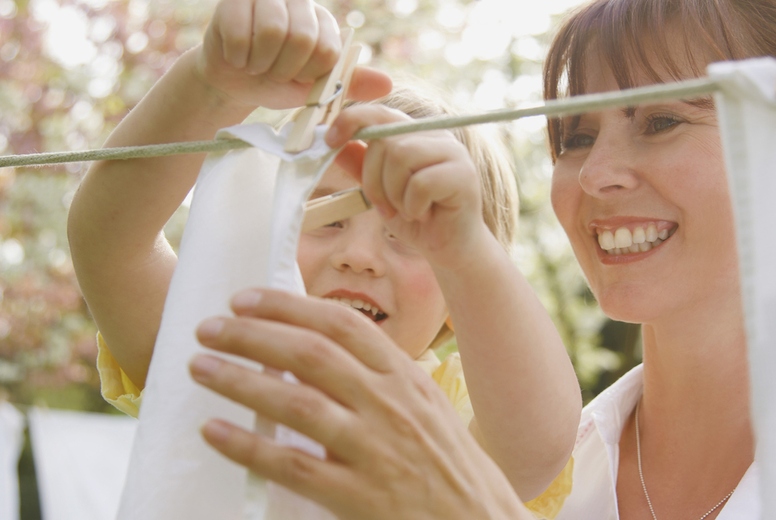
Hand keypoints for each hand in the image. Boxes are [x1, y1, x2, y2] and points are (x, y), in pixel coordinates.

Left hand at [190, 289, 530, 519]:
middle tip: (209, 327)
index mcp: (406, 376)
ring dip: (241, 380)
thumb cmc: (449, 463)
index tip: (245, 299)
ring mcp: (376, 449)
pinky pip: (294, 466)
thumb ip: (380, 377)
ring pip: (296, 402)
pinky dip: (249, 446)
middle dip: (253, 334)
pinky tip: (214, 431)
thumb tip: (318, 351)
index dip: (288, 306)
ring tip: (201, 366)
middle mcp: (390, 403)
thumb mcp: (424, 405)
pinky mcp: (361, 496)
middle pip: (310, 354)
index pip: (341, 324)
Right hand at [196, 0, 390, 108]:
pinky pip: (240, 32)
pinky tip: (237, 56)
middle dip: (283, 69)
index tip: (297, 77)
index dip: (308, 73)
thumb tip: (387, 85)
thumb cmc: (278, 83)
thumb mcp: (317, 88)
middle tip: (273, 72)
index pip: (326, 50)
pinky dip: (238, 57)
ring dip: (260, 63)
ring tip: (255, 64)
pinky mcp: (234, 0)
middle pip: (301, 38)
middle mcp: (299, 2)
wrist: (235, 82)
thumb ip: (349, 83)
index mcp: (323, 22)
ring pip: (271, 32)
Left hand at [325, 105, 489, 269]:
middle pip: (385, 141)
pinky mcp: (464, 174)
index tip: (330, 141)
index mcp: (415, 134)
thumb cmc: (417, 219)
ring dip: (395, 194)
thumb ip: (360, 166)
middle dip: (374, 180)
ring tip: (408, 210)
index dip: (351, 121)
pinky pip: (421, 183)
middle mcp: (436, 135)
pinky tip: (425, 215)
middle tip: (386, 207)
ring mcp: (452, 152)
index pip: (379, 113)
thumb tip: (333, 143)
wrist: (450, 249)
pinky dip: (414, 206)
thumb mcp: (380, 191)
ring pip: (401, 156)